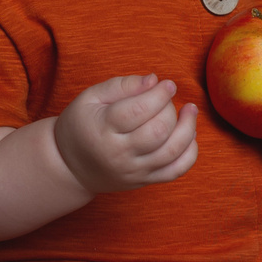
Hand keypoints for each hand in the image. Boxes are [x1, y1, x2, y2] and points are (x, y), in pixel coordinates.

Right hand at [54, 73, 199, 194]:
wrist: (70, 167)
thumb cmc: (81, 125)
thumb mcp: (91, 98)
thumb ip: (121, 86)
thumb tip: (154, 80)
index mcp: (103, 129)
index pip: (138, 111)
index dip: (159, 94)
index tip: (167, 84)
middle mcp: (119, 154)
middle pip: (158, 131)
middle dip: (170, 109)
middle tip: (168, 97)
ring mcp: (134, 171)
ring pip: (171, 152)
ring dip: (188, 128)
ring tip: (190, 110)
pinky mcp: (144, 181)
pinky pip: (176, 171)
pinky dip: (189, 153)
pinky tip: (189, 135)